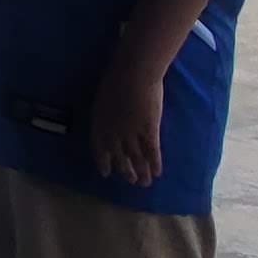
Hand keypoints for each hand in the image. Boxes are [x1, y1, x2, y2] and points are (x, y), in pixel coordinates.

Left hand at [90, 49, 166, 186]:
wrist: (133, 74)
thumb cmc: (116, 80)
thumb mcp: (103, 100)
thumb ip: (106, 115)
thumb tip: (109, 122)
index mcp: (100, 125)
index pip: (100, 150)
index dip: (104, 162)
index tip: (106, 173)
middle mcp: (114, 134)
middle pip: (119, 158)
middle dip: (125, 171)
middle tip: (130, 180)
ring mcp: (131, 134)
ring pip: (136, 159)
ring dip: (141, 172)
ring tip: (144, 183)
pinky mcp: (149, 131)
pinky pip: (152, 152)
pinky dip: (154, 164)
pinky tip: (157, 172)